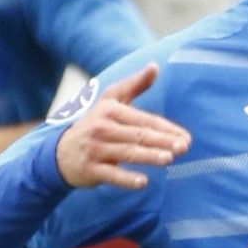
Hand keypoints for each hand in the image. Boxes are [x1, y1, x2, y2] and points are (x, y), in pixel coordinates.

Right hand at [57, 66, 188, 189]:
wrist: (61, 152)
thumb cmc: (96, 124)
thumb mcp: (111, 101)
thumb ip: (134, 85)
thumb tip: (155, 66)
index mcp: (110, 110)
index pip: (144, 120)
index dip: (167, 129)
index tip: (186, 138)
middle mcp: (102, 128)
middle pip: (138, 135)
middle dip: (162, 141)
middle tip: (183, 148)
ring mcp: (95, 149)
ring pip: (127, 153)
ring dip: (149, 156)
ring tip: (168, 159)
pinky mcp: (90, 169)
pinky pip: (111, 175)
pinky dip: (126, 179)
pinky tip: (143, 182)